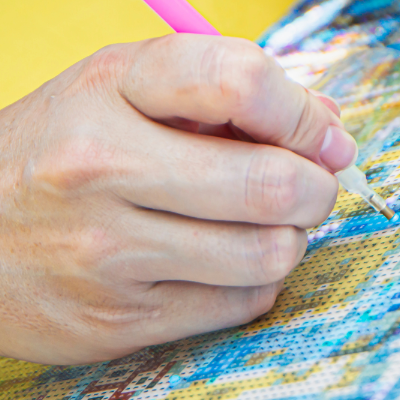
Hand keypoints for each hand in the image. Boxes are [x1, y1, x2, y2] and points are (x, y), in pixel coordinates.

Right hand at [0, 36, 356, 363]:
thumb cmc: (69, 145)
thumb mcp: (131, 88)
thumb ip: (232, 94)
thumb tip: (330, 128)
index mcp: (113, 87)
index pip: (240, 80)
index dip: (302, 112)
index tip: (321, 134)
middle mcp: (102, 166)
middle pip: (270, 182)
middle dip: (317, 186)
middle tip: (311, 184)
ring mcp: (107, 251)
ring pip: (269, 252)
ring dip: (291, 235)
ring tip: (267, 221)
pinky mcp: (117, 320)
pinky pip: (243, 301)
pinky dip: (258, 278)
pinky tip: (230, 258)